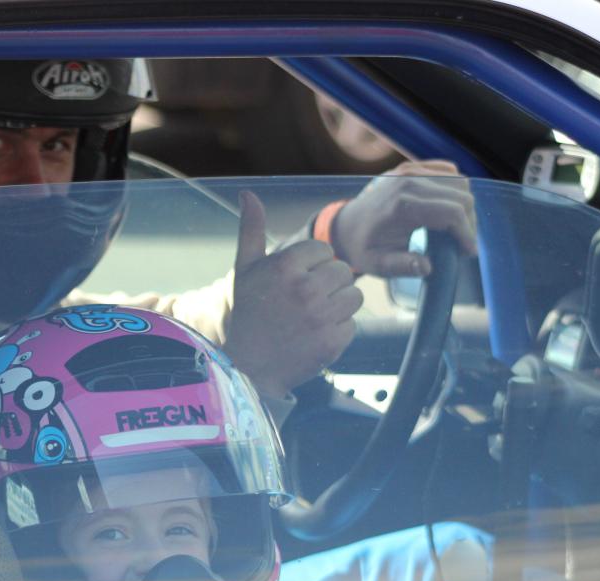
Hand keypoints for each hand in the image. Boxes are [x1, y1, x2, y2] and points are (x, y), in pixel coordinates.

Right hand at [224, 191, 363, 399]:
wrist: (247, 368)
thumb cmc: (248, 314)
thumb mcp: (245, 269)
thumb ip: (251, 229)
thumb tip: (248, 193)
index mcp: (284, 266)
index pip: (325, 250)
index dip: (313, 265)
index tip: (296, 282)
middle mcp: (304, 289)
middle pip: (343, 271)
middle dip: (328, 284)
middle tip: (305, 301)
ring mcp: (320, 317)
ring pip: (354, 296)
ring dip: (338, 305)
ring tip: (313, 316)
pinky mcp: (332, 342)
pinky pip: (352, 324)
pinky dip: (338, 330)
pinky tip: (315, 335)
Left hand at [330, 159, 477, 276]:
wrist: (347, 226)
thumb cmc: (364, 248)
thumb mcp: (379, 264)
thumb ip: (404, 266)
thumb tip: (426, 267)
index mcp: (403, 205)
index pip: (452, 212)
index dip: (467, 234)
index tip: (468, 253)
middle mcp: (408, 181)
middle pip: (461, 195)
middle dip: (468, 222)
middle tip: (462, 244)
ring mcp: (410, 170)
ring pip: (459, 181)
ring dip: (464, 206)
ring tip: (456, 228)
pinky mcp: (412, 166)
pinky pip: (449, 171)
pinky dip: (455, 189)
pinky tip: (447, 208)